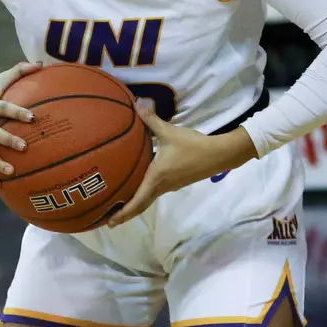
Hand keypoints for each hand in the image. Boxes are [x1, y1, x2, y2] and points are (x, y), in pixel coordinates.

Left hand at [107, 100, 257, 226]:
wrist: (218, 154)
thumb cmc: (192, 146)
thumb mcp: (169, 132)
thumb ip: (151, 119)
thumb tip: (137, 103)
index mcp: (156, 179)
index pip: (137, 202)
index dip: (123, 214)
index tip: (109, 223)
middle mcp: (161, 187)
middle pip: (140, 206)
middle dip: (124, 214)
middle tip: (107, 220)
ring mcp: (169, 186)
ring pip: (147, 199)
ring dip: (133, 204)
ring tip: (117, 205)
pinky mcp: (175, 182)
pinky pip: (154, 192)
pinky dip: (142, 195)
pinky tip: (136, 186)